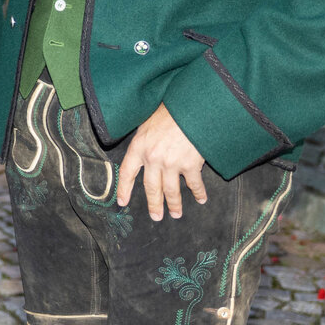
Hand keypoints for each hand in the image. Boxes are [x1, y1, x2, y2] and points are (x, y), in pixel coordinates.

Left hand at [115, 104, 208, 220]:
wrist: (190, 107)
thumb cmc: (168, 111)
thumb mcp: (146, 123)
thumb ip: (143, 140)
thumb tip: (142, 152)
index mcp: (139, 147)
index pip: (127, 172)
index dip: (124, 189)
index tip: (122, 202)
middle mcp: (153, 158)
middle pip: (151, 188)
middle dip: (154, 204)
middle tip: (156, 217)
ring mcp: (172, 163)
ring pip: (171, 191)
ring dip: (174, 205)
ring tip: (176, 214)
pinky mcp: (190, 164)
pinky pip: (194, 184)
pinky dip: (199, 193)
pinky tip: (201, 199)